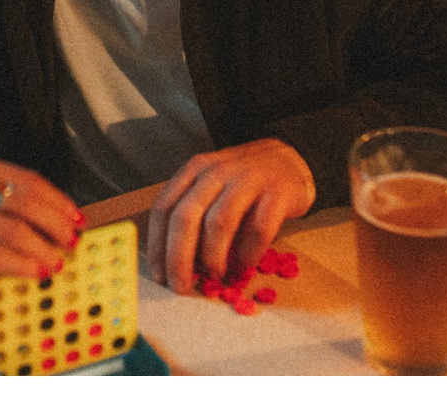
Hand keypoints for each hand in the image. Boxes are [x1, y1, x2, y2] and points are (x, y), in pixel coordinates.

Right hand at [0, 151, 84, 286]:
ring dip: (43, 248)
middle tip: (71, 241)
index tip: (76, 218)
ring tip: (56, 261)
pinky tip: (33, 271)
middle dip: (56, 223)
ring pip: (14, 228)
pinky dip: (21, 264)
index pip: (27, 178)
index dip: (58, 201)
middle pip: (26, 199)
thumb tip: (46, 221)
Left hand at [146, 138, 315, 292]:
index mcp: (194, 170)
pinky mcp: (277, 192)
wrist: (289, 161)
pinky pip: (258, 229)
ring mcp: (247, 179)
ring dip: (213, 257)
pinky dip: (248, 254)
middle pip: (186, 217)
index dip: (157, 246)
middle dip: (179, 258)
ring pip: (219, 222)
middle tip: (181, 286)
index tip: (159, 274)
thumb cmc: (242, 182)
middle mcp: (217, 172)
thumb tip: (175, 263)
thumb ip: (192, 215)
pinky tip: (245, 266)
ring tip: (215, 275)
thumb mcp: (210, 187)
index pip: (164, 208)